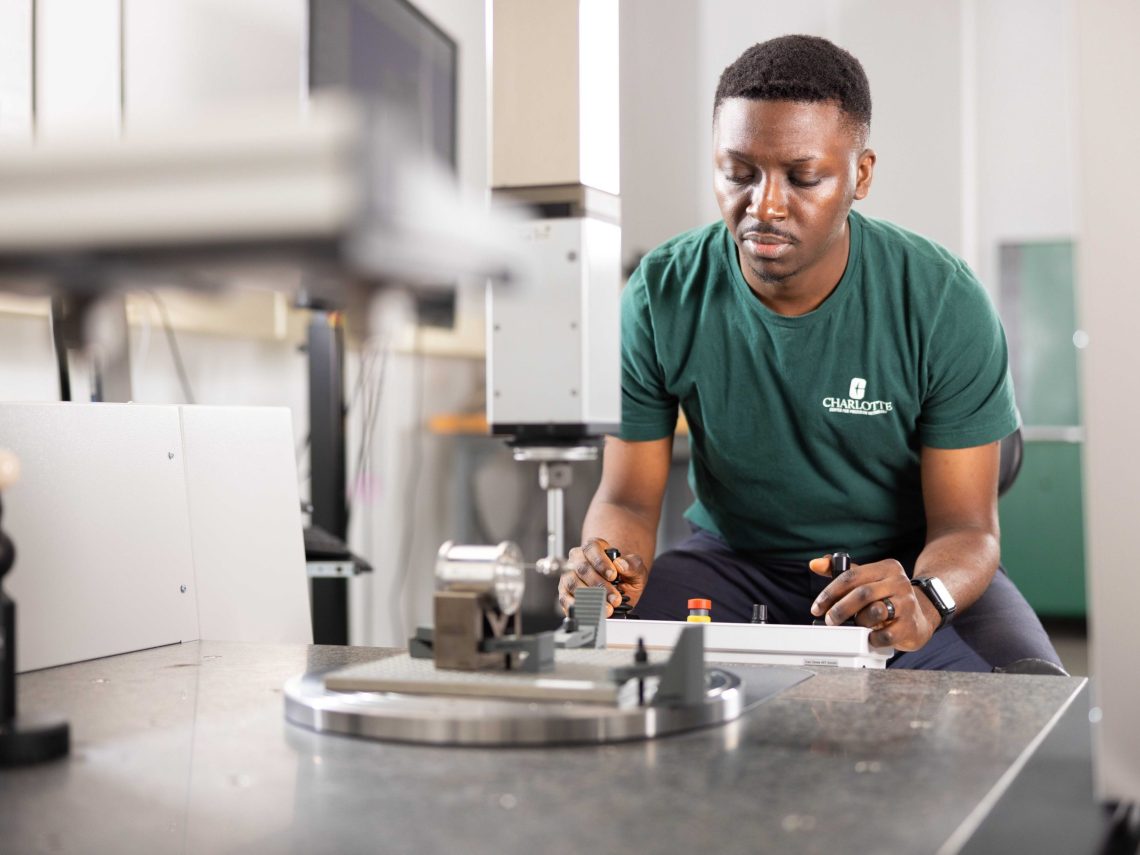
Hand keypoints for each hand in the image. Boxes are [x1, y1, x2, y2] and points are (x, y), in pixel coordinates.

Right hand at [558, 538, 649, 617]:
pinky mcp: (565, 593)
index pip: (591, 549)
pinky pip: (565, 599)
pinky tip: (592, 612)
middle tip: (615, 598)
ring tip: (607, 608)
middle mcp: (578, 559)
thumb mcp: (636, 569)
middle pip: (582, 568)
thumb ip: (633, 565)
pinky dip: (578, 607)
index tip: (613, 576)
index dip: (601, 563)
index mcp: (594, 547)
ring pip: (572, 584)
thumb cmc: (625, 576)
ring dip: (590, 597)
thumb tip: (621, 564)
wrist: (621, 591)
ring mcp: (570, 576)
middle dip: (599, 585)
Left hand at [808, 555, 936, 650]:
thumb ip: (841, 571)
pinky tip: (869, 637)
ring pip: (875, 612)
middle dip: (841, 609)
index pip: (851, 576)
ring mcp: (907, 603)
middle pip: (862, 593)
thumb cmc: (886, 596)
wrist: (920, 616)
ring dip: (859, 622)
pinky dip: (873, 638)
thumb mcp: (867, 580)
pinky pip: (886, 634)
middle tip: (829, 620)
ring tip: (854, 626)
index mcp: (887, 567)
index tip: (817, 607)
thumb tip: (815, 564)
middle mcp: (899, 582)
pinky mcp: (910, 625)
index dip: (830, 592)